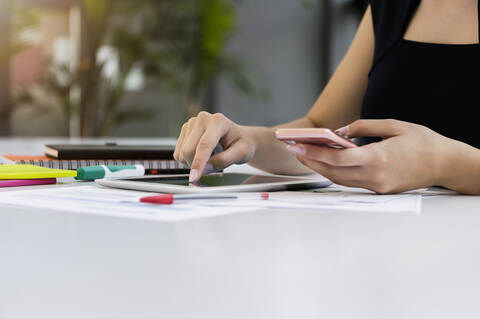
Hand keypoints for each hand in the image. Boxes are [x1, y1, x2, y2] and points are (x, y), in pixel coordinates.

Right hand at [174, 112, 256, 181]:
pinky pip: (178, 152)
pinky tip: (201, 153)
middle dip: (197, 164)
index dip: (198, 163)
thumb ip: (224, 161)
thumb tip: (204, 169)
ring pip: (182, 152)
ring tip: (209, 156)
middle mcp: (203, 119)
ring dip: (193, 162)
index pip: (204, 145)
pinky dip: (188, 159)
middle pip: (189, 150)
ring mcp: (192, 123)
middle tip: (211, 166)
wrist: (239, 137)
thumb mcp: (241, 154)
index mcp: (218, 121)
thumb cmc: (242, 144)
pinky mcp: (185, 130)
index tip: (194, 177)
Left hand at [287, 119, 452, 193]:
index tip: (298, 145)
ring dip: (321, 168)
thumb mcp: (394, 125)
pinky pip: (351, 181)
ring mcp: (377, 187)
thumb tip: (339, 131)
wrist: (445, 164)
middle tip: (294, 149)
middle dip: (311, 161)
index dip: (315, 154)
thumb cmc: (422, 141)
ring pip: (340, 179)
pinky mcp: (379, 190)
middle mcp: (375, 177)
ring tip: (305, 154)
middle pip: (334, 173)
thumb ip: (363, 127)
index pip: (338, 160)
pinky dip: (336, 172)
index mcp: (378, 159)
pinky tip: (327, 161)